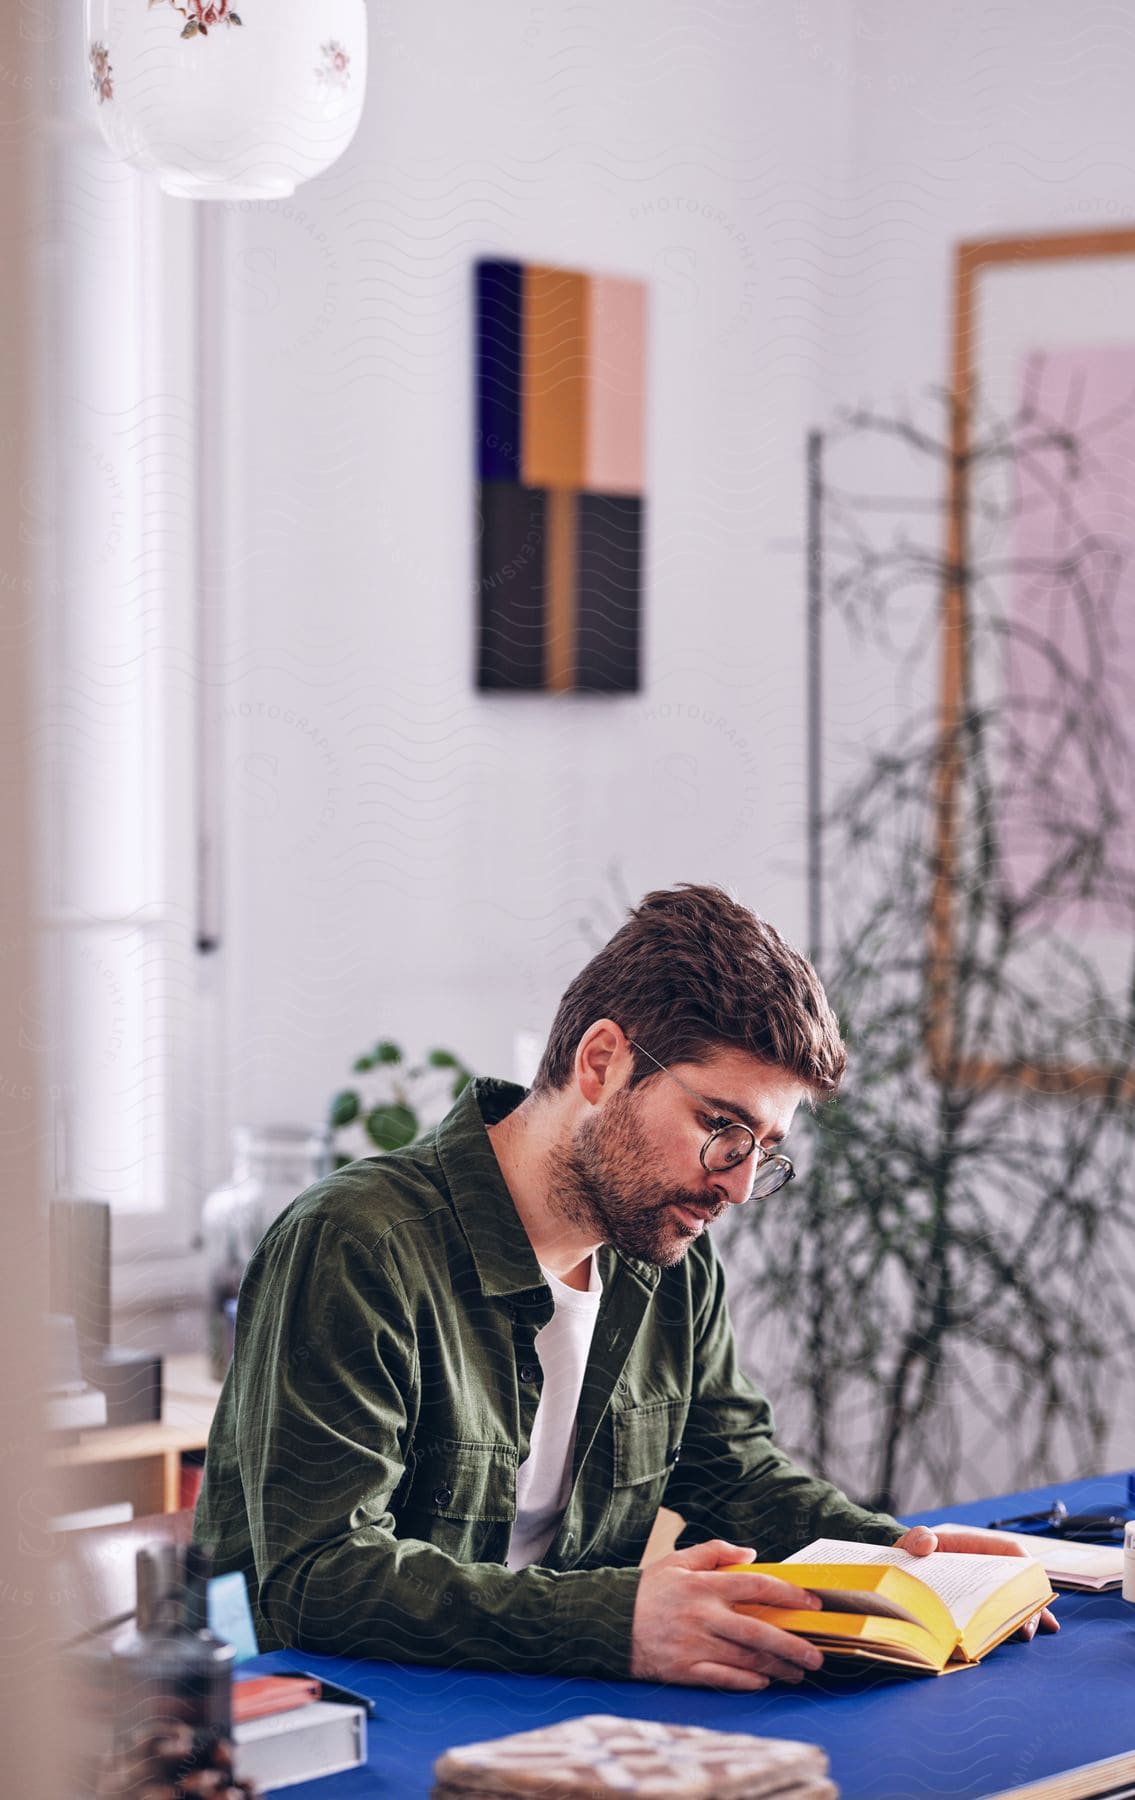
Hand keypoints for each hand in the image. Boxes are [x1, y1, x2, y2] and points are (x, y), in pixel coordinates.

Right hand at [630, 1537, 825, 1690]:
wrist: (609, 1622)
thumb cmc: (648, 1590)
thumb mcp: (678, 1560)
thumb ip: (715, 1552)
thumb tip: (751, 1554)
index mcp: (705, 1585)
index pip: (758, 1586)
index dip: (790, 1594)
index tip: (812, 1603)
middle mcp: (704, 1615)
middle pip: (759, 1630)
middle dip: (793, 1645)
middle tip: (817, 1656)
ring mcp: (696, 1645)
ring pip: (747, 1658)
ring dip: (777, 1667)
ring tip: (798, 1672)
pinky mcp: (686, 1669)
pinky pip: (724, 1678)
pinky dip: (747, 1681)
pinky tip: (764, 1682)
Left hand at [894, 1524, 1059, 1638]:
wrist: (900, 1571)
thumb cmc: (909, 1554)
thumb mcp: (908, 1543)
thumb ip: (916, 1538)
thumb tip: (927, 1542)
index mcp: (973, 1547)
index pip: (1010, 1551)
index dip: (1025, 1567)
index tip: (1031, 1588)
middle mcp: (984, 1568)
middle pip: (1018, 1580)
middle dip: (1029, 1601)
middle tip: (1027, 1626)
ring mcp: (982, 1588)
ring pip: (1015, 1600)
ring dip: (1026, 1616)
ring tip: (1027, 1633)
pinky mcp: (977, 1607)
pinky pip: (1001, 1614)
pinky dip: (1016, 1622)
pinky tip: (1028, 1632)